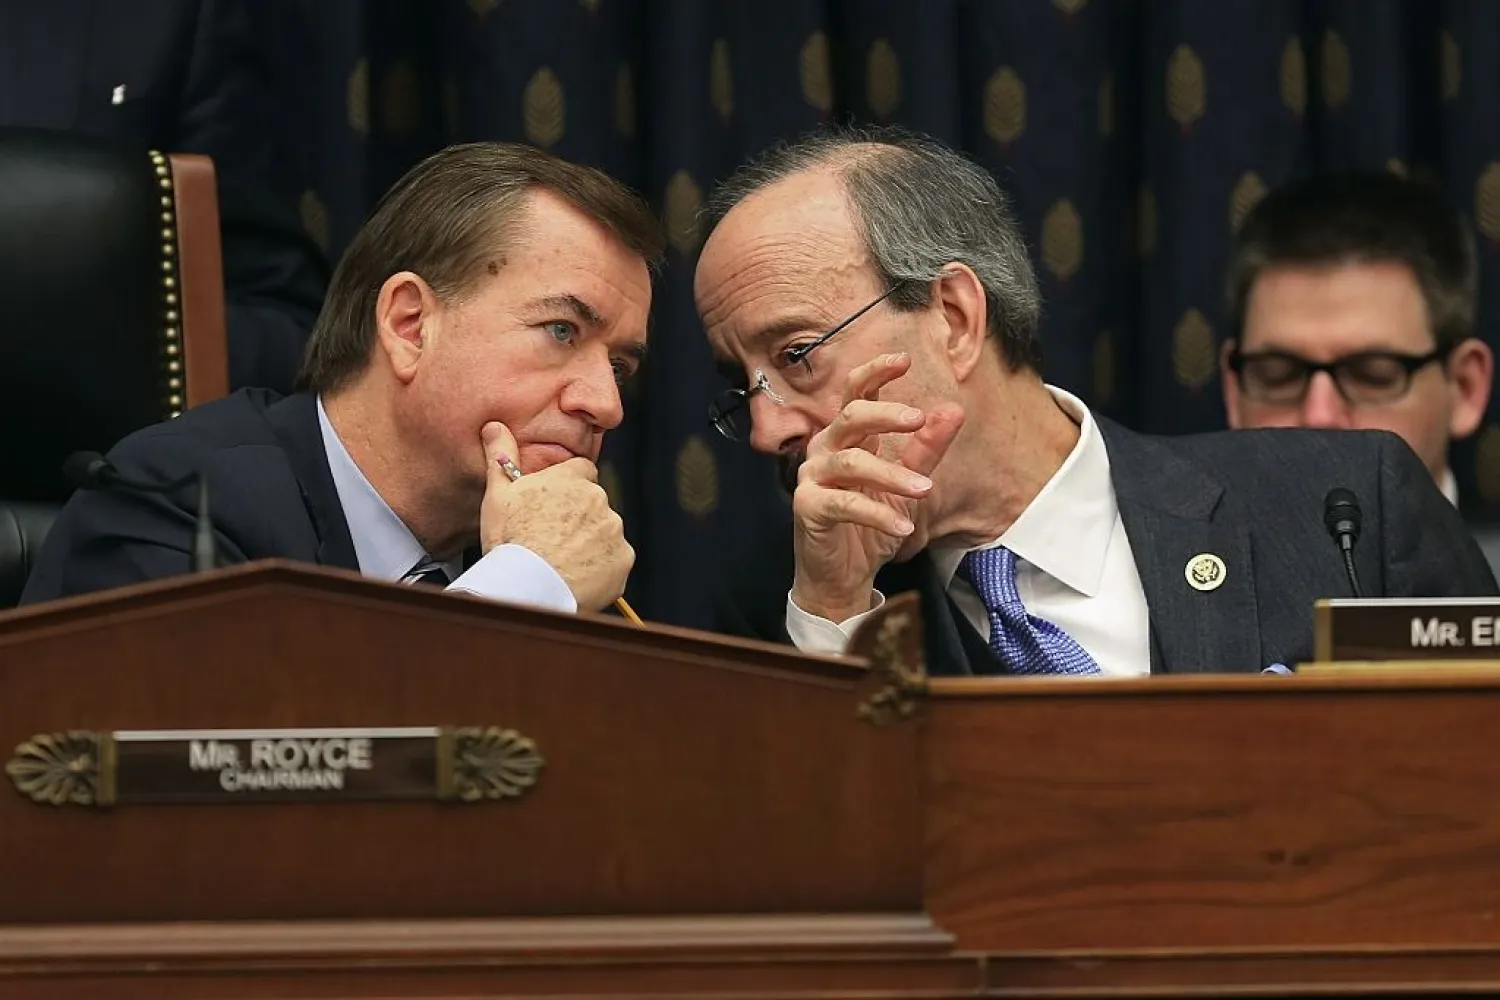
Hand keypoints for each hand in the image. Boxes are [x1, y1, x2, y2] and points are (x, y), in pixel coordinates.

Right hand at [479, 422, 633, 612]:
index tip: (553, 506)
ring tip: (561, 560)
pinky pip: (614, 561)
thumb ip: (501, 456)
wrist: (528, 586)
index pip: (581, 472)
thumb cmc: (509, 539)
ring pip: (605, 532)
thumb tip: (495, 426)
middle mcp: (599, 499)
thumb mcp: (498, 493)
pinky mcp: (623, 559)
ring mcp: (614, 530)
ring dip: (590, 542)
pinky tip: (576, 575)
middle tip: (552, 537)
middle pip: (594, 504)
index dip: (567, 489)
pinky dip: (601, 568)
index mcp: (573, 478)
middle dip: (579, 516)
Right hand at [790, 354, 963, 622]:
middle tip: (917, 419)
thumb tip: (952, 409)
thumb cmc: (869, 526)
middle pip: (850, 417)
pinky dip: (877, 514)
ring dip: (891, 474)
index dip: (875, 373)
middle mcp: (825, 449)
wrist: (841, 576)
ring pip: (851, 461)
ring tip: (924, 489)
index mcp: (847, 438)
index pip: (856, 393)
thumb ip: (926, 449)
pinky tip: (902, 527)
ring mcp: (812, 478)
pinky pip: (845, 504)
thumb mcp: (906, 486)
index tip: (903, 360)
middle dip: (885, 414)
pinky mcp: (808, 508)